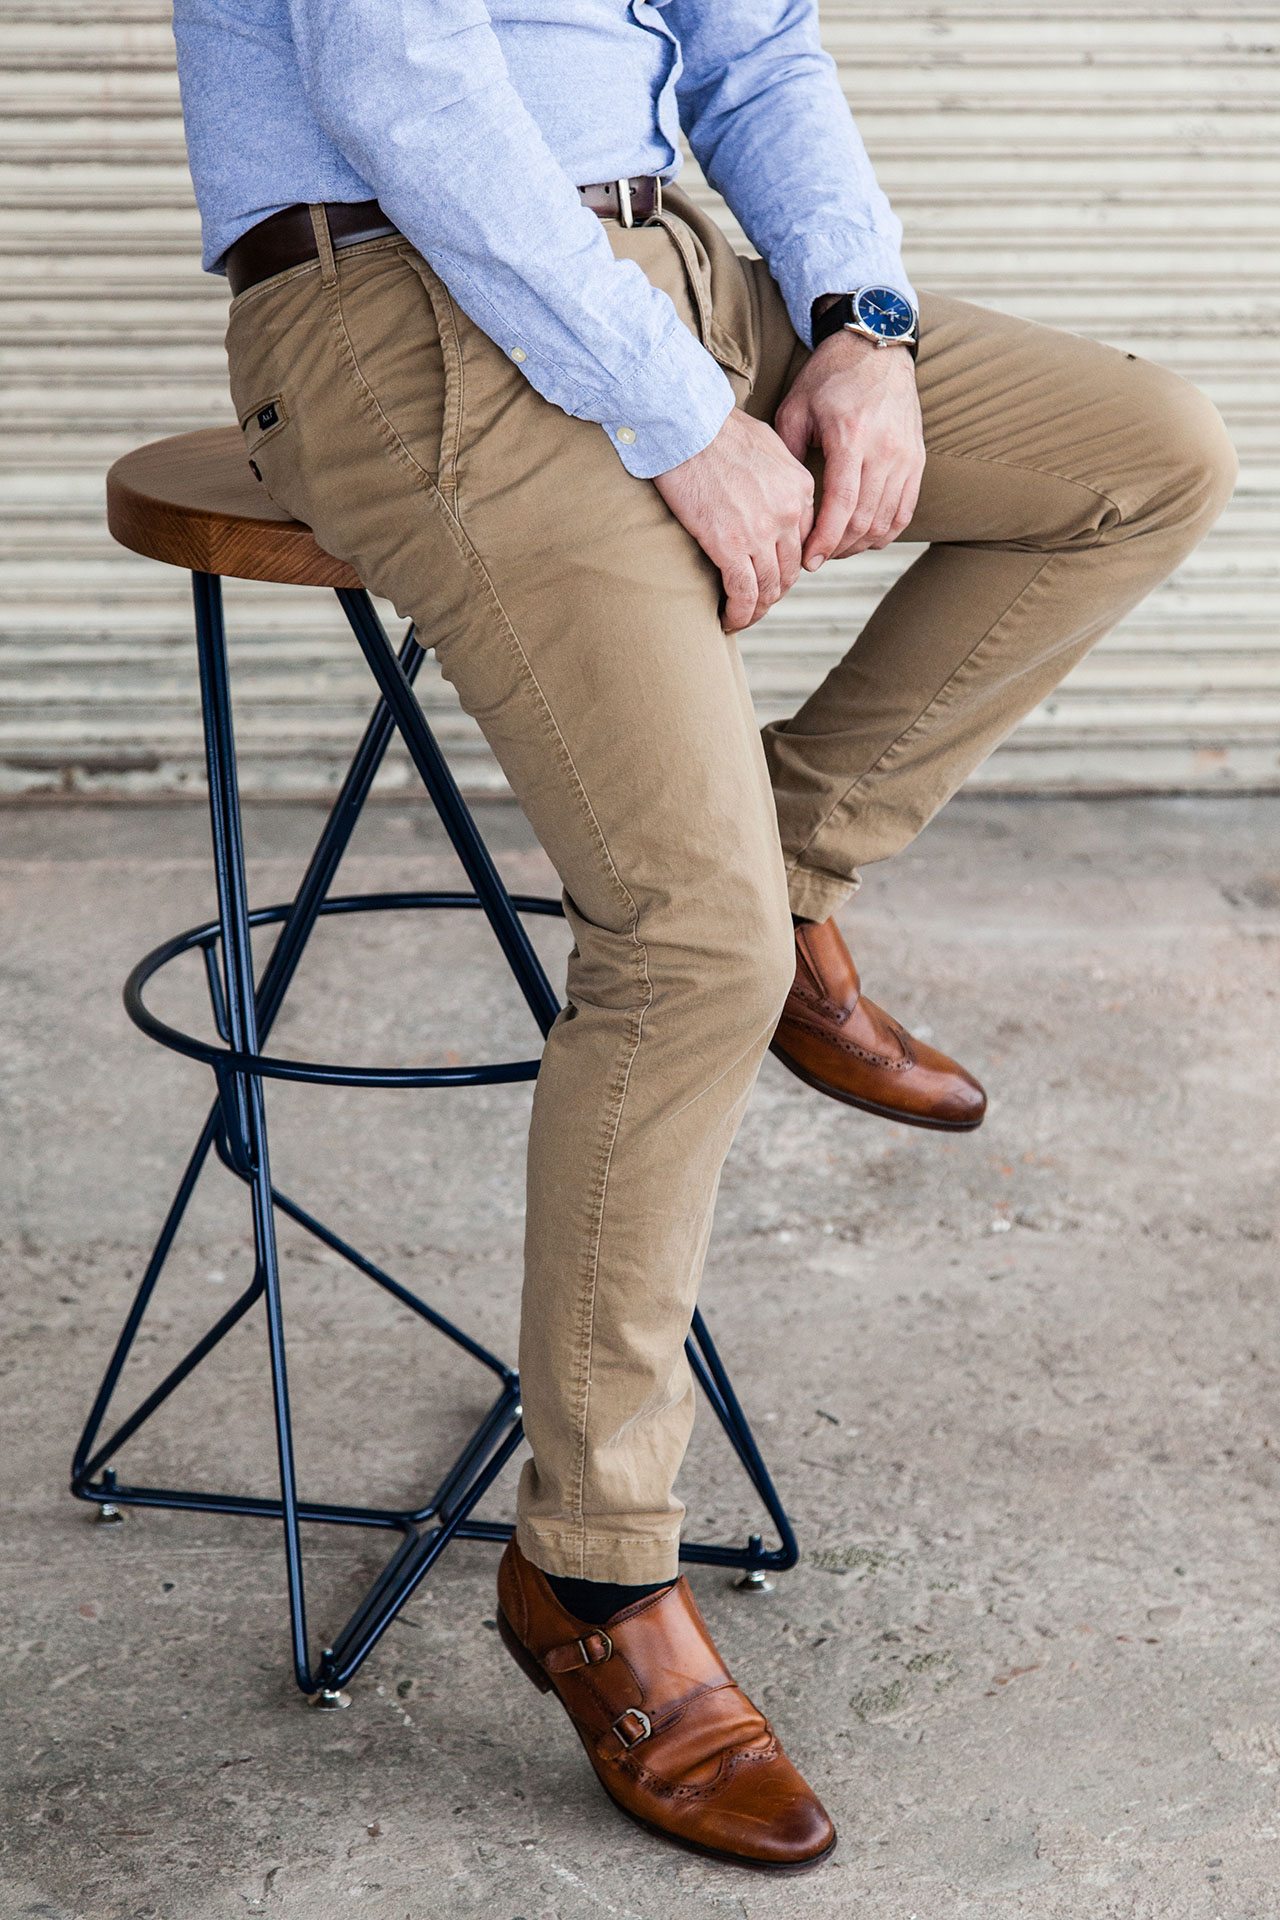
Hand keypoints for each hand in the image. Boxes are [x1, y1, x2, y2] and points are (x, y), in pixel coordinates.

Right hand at [654, 407, 814, 631]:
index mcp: (801, 489)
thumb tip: (770, 494)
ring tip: (741, 617)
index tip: (770, 574)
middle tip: (755, 601)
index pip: (804, 541)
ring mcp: (762, 532)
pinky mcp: (731, 546)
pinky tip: (728, 620)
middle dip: (774, 592)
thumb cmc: (716, 428)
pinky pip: (743, 593)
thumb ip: (778, 476)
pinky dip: (739, 613)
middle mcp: (790, 513)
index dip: (787, 564)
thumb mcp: (767, 445)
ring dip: (756, 610)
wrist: (686, 426)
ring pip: (769, 588)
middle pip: (790, 570)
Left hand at [774, 331, 924, 567]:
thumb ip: (787, 457)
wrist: (875, 347)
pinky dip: (885, 532)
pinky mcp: (917, 459)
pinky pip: (905, 510)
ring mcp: (905, 456)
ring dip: (860, 544)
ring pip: (886, 521)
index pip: (842, 506)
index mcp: (851, 437)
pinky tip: (864, 538)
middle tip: (816, 559)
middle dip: (838, 548)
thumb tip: (781, 502)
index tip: (808, 561)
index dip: (824, 541)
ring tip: (836, 549)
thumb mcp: (795, 409)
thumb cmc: (828, 377)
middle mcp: (884, 450)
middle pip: (864, 520)